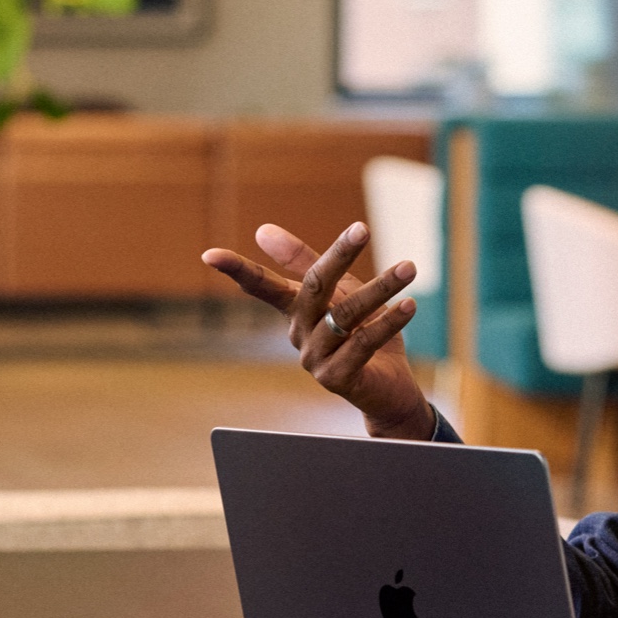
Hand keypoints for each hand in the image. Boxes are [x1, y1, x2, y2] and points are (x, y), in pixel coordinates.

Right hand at [200, 222, 435, 438]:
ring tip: (408, 267)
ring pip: (346, 315)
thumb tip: (262, 230)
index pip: (262, 286)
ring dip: (381, 289)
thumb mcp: (339, 291)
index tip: (209, 255)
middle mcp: (300, 334)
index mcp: (295, 311)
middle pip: (314, 288)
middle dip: (339, 257)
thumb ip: (304, 262)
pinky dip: (389, 322)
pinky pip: (364, 344)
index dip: (237, 270)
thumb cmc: (361, 334)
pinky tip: (409, 305)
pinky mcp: (338, 379)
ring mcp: (315, 359)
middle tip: (362, 229)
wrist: (388, 388)